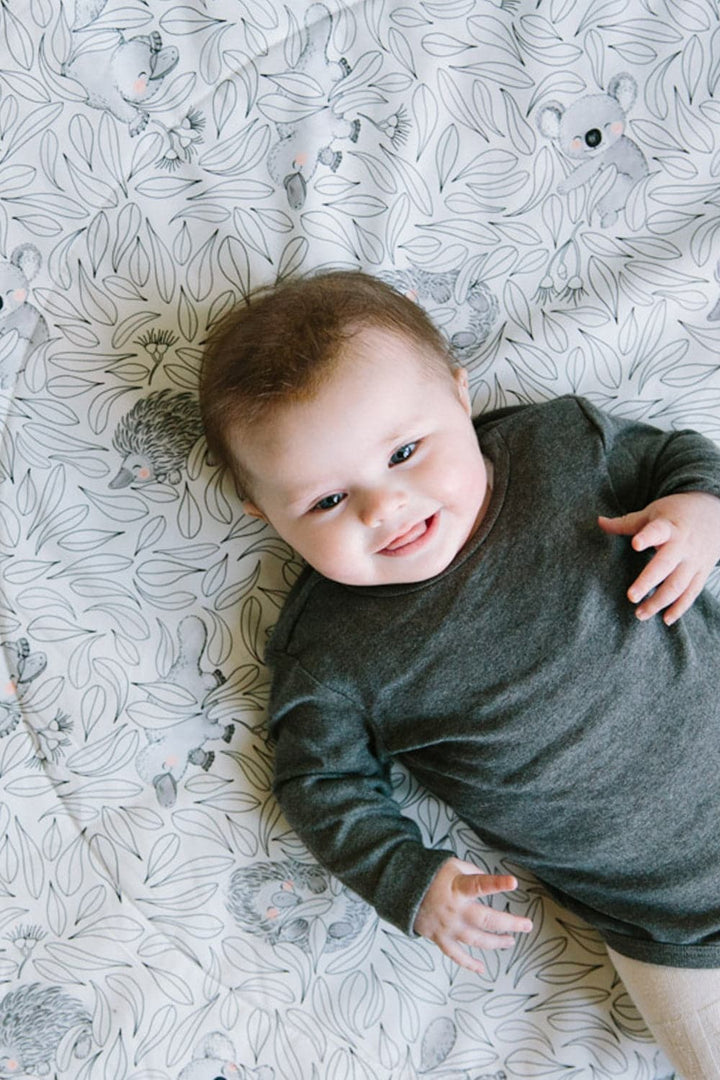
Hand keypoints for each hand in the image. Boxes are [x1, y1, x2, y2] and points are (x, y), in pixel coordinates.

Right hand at [413, 858, 531, 974]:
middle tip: (526, 925)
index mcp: (457, 887)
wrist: (402, 888)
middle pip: (486, 920)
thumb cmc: (431, 875)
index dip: (497, 883)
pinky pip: (455, 955)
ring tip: (510, 941)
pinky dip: (468, 963)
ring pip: (476, 940)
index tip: (514, 882)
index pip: (480, 884)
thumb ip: (473, 872)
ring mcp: (447, 926)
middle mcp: (454, 909)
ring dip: (496, 942)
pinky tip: (481, 968)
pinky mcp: (439, 937)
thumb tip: (489, 882)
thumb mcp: (453, 864)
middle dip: (509, 924)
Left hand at [598, 491, 719, 624]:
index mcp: (668, 527)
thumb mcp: (653, 512)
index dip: (648, 537)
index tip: (636, 543)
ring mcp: (694, 561)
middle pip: (666, 565)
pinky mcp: (702, 572)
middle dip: (649, 581)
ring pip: (678, 584)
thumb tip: (599, 522)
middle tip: (631, 596)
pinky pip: (691, 593)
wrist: (714, 514)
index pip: (658, 531)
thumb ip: (627, 523)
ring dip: (659, 601)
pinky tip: (665, 619)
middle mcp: (683, 545)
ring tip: (640, 614)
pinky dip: (680, 608)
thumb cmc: (676, 514)